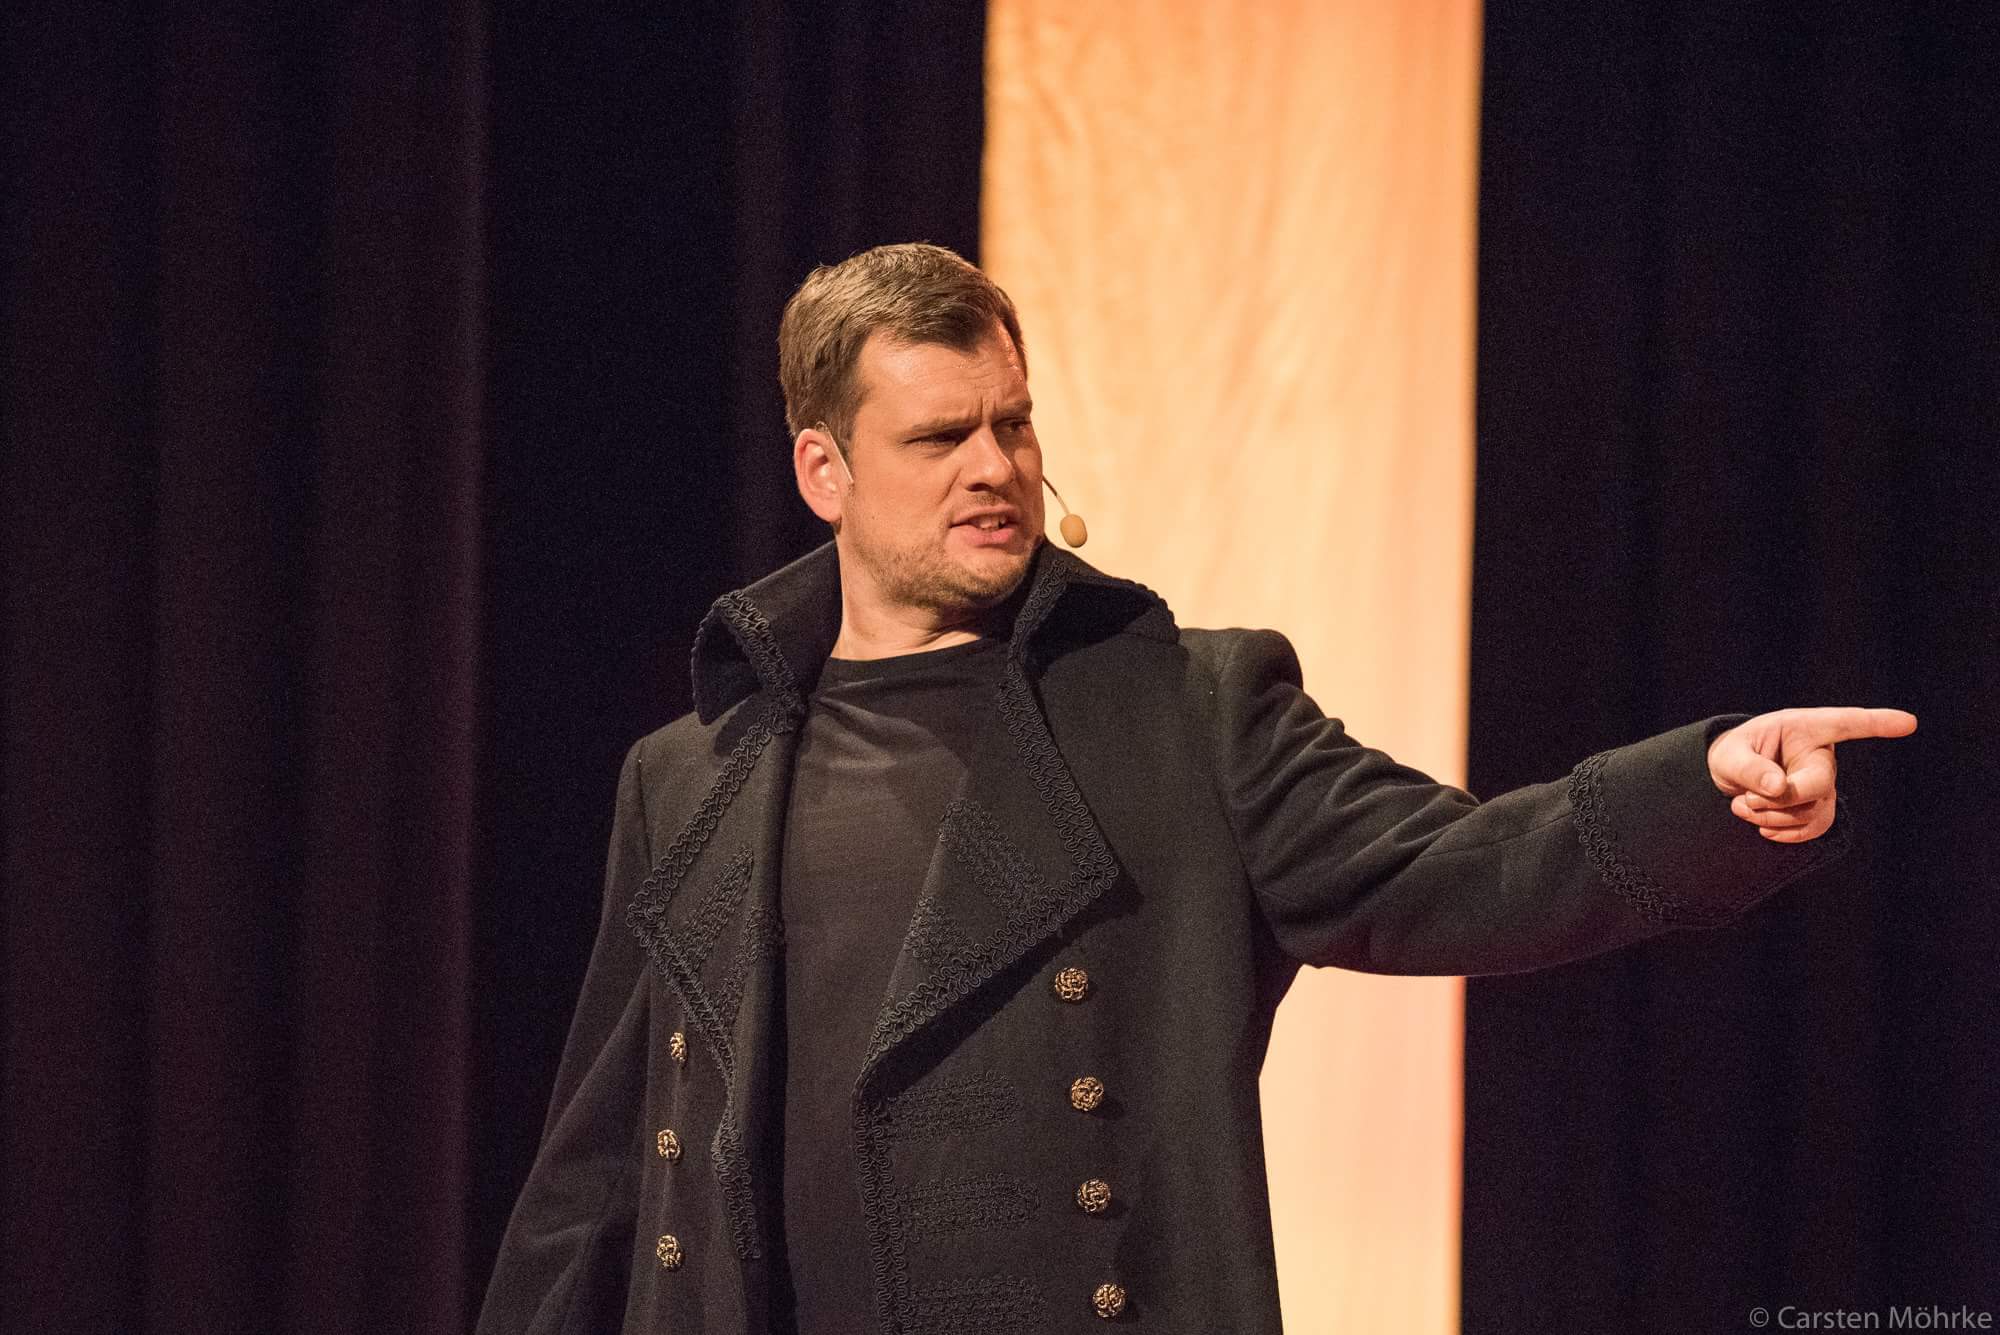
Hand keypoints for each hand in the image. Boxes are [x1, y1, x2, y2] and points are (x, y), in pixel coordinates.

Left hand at [1708, 707, 1916, 841]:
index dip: (1878, 723)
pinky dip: (1785, 833)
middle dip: (1780, 801)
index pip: (1847, 723)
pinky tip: (1763, 827)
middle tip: (1746, 800)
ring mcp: (1823, 784)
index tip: (1909, 721)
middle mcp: (1820, 756)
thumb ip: (1749, 769)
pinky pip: (1815, 828)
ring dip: (1774, 818)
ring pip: (1814, 812)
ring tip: (1743, 806)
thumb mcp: (1729, 755)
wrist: (1730, 776)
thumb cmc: (1732, 754)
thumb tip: (1779, 790)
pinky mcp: (1818, 808)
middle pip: (1819, 785)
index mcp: (1804, 728)